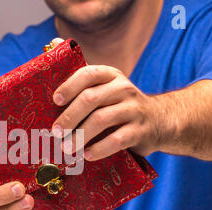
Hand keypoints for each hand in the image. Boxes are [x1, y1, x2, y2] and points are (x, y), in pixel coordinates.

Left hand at [51, 64, 173, 160]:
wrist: (159, 121)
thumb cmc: (119, 106)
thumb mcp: (105, 88)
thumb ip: (82, 80)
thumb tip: (52, 51)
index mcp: (110, 75)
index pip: (88, 74)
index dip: (69, 86)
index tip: (55, 101)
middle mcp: (123, 88)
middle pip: (91, 98)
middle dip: (69, 116)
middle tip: (55, 132)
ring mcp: (134, 109)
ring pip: (102, 119)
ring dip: (80, 136)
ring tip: (66, 148)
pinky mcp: (140, 131)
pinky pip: (117, 140)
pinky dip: (99, 149)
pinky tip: (87, 155)